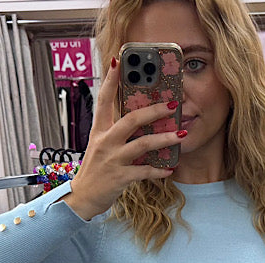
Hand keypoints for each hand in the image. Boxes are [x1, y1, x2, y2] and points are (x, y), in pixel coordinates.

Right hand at [64, 58, 183, 220]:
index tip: (118, 62)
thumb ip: (114, 133)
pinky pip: (144, 172)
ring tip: (181, 135)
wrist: (82, 198)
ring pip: (142, 144)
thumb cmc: (94, 171)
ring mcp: (113, 160)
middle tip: (172, 104)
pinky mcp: (120, 177)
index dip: (111, 81)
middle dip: (154, 110)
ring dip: (164, 139)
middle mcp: (105, 142)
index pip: (103, 100)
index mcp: (99, 131)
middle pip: (131, 120)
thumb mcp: (99, 146)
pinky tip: (170, 168)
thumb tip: (136, 121)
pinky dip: (159, 170)